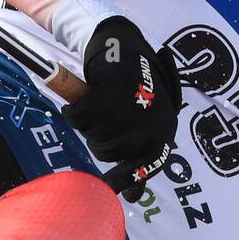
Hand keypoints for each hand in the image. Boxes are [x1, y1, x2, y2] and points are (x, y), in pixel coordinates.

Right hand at [62, 16, 180, 201]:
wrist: (122, 42)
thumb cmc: (135, 85)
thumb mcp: (147, 118)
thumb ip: (143, 153)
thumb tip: (133, 197)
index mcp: (166, 128)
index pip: (150, 164)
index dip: (129, 179)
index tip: (109, 189)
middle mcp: (154, 119)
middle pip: (113, 153)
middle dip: (99, 142)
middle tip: (98, 124)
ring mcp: (132, 105)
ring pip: (95, 136)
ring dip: (87, 127)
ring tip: (94, 110)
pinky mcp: (110, 90)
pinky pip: (80, 118)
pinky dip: (72, 112)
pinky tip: (75, 104)